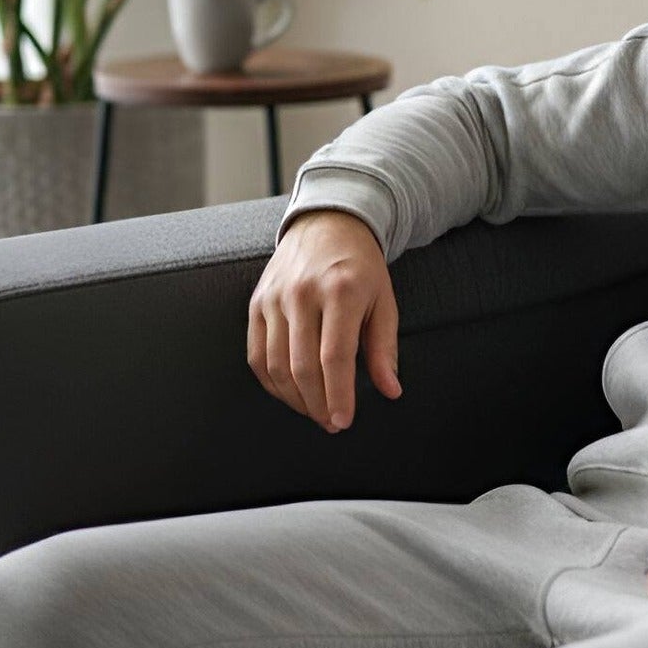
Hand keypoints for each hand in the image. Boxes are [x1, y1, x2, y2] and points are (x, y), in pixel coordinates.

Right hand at [247, 209, 401, 431]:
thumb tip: (391, 390)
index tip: (343, 420)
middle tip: (332, 422)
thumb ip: (385, 348)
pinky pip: (257, 354)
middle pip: (302, 366)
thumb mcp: (384, 301)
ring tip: (315, 411)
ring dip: (295, 399)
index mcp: (341, 291)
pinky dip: (272, 382)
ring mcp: (274, 298)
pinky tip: (291, 393)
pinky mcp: (256, 303)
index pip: (334, 356)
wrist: (327, 225)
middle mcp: (302, 293)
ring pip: (276, 365)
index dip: (338, 395)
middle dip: (317, 404)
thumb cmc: (360, 268)